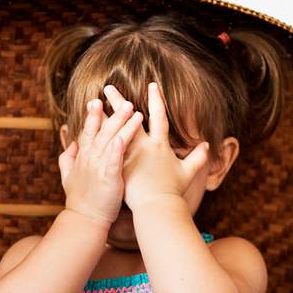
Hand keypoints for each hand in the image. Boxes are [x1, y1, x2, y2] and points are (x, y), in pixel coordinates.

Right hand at [58, 94, 144, 227]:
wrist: (84, 220)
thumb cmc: (80, 199)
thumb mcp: (68, 176)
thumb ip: (67, 159)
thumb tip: (68, 145)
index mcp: (83, 157)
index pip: (87, 132)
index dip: (92, 116)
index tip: (96, 100)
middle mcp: (90, 158)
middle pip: (100, 131)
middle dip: (110, 113)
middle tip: (119, 96)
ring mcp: (98, 167)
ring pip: (110, 140)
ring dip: (120, 123)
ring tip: (133, 109)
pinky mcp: (109, 177)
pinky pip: (114, 159)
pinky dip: (118, 147)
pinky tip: (124, 136)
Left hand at [102, 82, 209, 212]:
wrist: (157, 207)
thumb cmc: (173, 191)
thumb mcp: (188, 172)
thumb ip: (198, 158)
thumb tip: (207, 145)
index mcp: (159, 144)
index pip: (159, 116)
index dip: (156, 100)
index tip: (151, 85)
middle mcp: (142, 146)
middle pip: (128, 118)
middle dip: (119, 102)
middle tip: (108, 87)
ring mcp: (127, 155)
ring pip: (111, 131)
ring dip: (102, 117)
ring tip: (91, 104)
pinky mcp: (116, 166)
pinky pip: (102, 149)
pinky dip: (94, 139)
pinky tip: (86, 131)